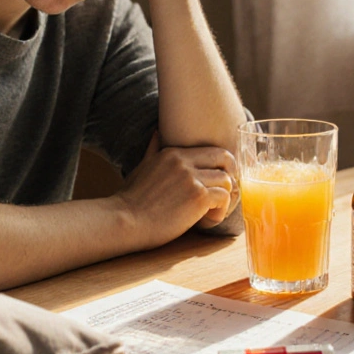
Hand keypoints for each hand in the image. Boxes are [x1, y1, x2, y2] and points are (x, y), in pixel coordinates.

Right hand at [115, 134, 236, 247]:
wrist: (123, 221)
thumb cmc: (131, 200)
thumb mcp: (142, 168)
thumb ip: (152, 150)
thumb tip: (156, 133)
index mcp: (173, 153)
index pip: (213, 151)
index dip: (221, 167)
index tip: (218, 184)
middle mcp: (184, 161)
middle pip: (226, 159)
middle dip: (230, 178)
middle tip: (224, 196)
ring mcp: (191, 178)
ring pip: (227, 181)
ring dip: (224, 199)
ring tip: (211, 213)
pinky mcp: (197, 197)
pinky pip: (224, 198)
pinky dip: (220, 212)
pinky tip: (207, 221)